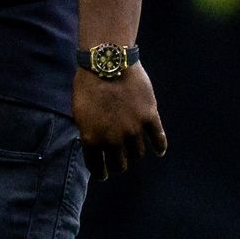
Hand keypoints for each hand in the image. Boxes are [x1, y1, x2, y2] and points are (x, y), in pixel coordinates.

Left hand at [72, 63, 165, 180]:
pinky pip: (158, 139)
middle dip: (118, 166)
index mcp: (93, 139)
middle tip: (119, 164)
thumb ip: (88, 131)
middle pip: (120, 164)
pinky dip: (160, 147)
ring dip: (135, 154)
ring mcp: (133, 130)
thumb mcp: (79, 112)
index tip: (103, 175)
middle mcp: (114, 140)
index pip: (97, 166)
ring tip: (134, 153)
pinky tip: (159, 151)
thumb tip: (94, 144)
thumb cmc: (88, 85)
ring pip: (138, 153)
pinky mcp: (149, 118)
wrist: (107, 63)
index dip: (100, 173)